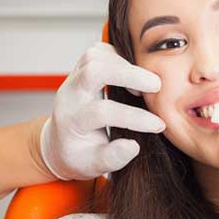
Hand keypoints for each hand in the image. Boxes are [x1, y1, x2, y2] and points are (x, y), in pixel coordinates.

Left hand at [40, 43, 165, 179]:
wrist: (59, 142)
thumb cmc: (78, 155)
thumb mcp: (92, 167)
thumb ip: (112, 158)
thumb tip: (133, 145)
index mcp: (71, 121)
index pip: (102, 112)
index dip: (134, 118)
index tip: (158, 125)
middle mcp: (69, 95)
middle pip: (94, 71)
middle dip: (128, 74)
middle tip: (156, 86)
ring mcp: (73, 78)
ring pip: (95, 56)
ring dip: (124, 63)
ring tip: (145, 82)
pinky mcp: (81, 68)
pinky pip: (98, 51)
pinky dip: (119, 56)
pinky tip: (133, 72)